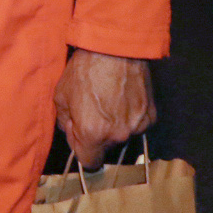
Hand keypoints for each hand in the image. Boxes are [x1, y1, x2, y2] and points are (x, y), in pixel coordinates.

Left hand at [54, 48, 155, 167]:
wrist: (115, 49)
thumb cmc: (84, 71)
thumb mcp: (61, 96)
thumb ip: (65, 122)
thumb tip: (72, 131)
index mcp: (93, 134)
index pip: (90, 162)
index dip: (80, 149)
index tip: (77, 132)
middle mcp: (119, 135)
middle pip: (106, 148)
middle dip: (96, 135)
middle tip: (90, 110)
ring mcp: (138, 126)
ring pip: (122, 136)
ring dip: (114, 126)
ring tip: (107, 100)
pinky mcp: (151, 115)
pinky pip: (136, 124)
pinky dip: (129, 116)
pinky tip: (122, 98)